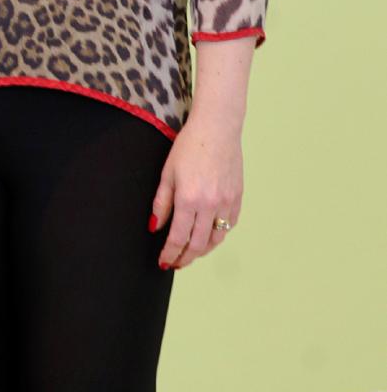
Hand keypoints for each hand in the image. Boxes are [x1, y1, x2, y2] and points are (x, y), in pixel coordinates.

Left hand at [151, 109, 242, 269]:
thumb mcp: (167, 173)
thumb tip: (154, 226)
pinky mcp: (237, 197)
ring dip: (202, 251)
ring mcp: (227, 202)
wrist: (217, 128)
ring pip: (216, 239)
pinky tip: (208, 237)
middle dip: (185, 258)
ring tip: (191, 254)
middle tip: (176, 263)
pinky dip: (218, 235)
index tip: (164, 261)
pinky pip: (229, 225)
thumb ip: (161, 203)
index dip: (170, 254)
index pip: (178, 238)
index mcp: (189, 199)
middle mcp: (210, 204)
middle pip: (198, 244)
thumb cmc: (189, 146)